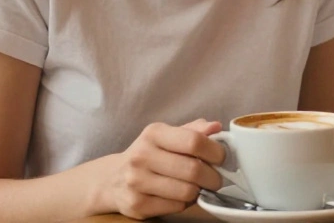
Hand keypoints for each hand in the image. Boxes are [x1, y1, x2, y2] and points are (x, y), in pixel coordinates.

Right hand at [94, 118, 225, 219]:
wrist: (112, 179)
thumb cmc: (149, 154)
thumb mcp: (168, 136)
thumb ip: (193, 130)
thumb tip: (216, 127)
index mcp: (153, 133)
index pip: (194, 141)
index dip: (215, 151)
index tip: (221, 158)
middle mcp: (141, 156)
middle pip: (193, 170)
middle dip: (213, 177)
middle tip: (215, 179)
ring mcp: (136, 182)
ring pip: (187, 191)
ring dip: (199, 191)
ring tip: (196, 186)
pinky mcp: (136, 205)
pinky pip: (176, 207)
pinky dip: (185, 203)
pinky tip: (179, 196)